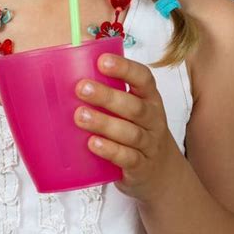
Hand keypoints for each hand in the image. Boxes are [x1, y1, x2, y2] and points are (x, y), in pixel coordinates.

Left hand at [74, 52, 181, 204]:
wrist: (162, 173)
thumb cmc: (138, 130)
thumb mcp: (131, 108)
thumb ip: (110, 91)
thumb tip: (72, 65)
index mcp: (149, 98)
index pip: (143, 78)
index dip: (124, 68)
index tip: (102, 61)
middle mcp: (153, 119)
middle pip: (134, 106)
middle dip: (107, 96)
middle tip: (81, 88)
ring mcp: (149, 144)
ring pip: (130, 133)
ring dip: (104, 123)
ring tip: (80, 116)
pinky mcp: (141, 167)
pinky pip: (128, 158)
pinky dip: (110, 150)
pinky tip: (93, 143)